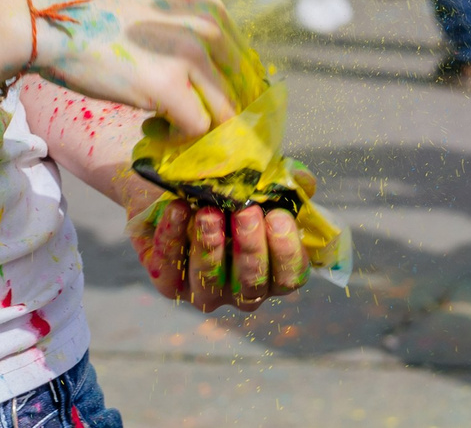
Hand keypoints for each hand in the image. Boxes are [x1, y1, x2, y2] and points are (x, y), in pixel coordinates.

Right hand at [13, 0, 233, 143]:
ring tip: (164, 126)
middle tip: (190, 130)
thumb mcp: (155, 13)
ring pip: (224, 115)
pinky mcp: (170, 87)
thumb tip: (208, 81)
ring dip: (199, 130)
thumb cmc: (90, 14)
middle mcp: (210, 28)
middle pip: (241, 92)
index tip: (213, 114)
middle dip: (223, 119)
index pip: (246, 65)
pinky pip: (197, 130)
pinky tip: (150, 127)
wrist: (45, 14)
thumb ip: (186, 37)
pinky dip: (179, 139)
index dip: (233, 95)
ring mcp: (192, 57)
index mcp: (209, 6)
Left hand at [125, 177, 307, 310]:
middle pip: (252, 282)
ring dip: (211, 245)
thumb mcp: (253, 184)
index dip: (287, 252)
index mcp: (270, 271)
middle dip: (251, 247)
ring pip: (210, 280)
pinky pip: (170, 267)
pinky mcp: (169, 282)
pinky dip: (174, 237)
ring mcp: (204, 290)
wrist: (168, 191)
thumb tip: (303, 180)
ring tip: (209, 212)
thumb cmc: (221, 193)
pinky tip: (178, 209)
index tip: (281, 218)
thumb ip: (280, 184)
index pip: (289, 276)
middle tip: (246, 212)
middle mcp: (241, 289)